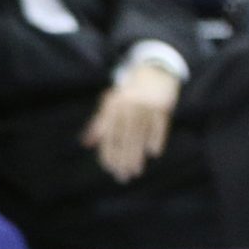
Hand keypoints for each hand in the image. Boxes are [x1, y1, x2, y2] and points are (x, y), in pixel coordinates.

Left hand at [82, 63, 178, 182]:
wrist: (154, 70)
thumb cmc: (129, 93)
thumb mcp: (111, 103)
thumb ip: (99, 123)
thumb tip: (86, 143)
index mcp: (114, 106)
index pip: (109, 134)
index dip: (108, 152)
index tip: (109, 168)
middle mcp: (129, 106)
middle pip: (125, 138)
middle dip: (123, 160)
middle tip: (122, 177)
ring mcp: (147, 106)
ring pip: (141, 135)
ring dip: (138, 156)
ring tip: (135, 171)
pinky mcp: (162, 106)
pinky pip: (159, 127)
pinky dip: (157, 140)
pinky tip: (153, 153)